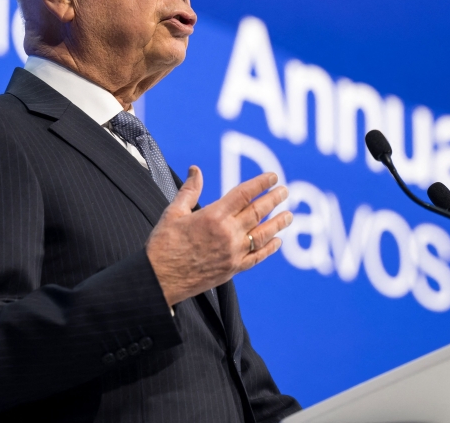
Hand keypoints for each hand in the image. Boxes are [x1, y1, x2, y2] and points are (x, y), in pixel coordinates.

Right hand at [145, 166, 291, 306]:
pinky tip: (277, 242)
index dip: (260, 183)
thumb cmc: (163, 245)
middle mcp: (227, 233)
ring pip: (263, 234)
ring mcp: (233, 253)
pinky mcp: (233, 269)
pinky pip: (257, 257)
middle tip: (285, 191)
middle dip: (274, 199)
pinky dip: (269, 249)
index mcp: (213, 216)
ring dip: (278, 223)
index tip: (272, 176)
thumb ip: (190, 191)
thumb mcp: (173, 212)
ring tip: (289, 215)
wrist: (159, 280)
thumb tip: (197, 170)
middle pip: (258, 211)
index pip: (244, 194)